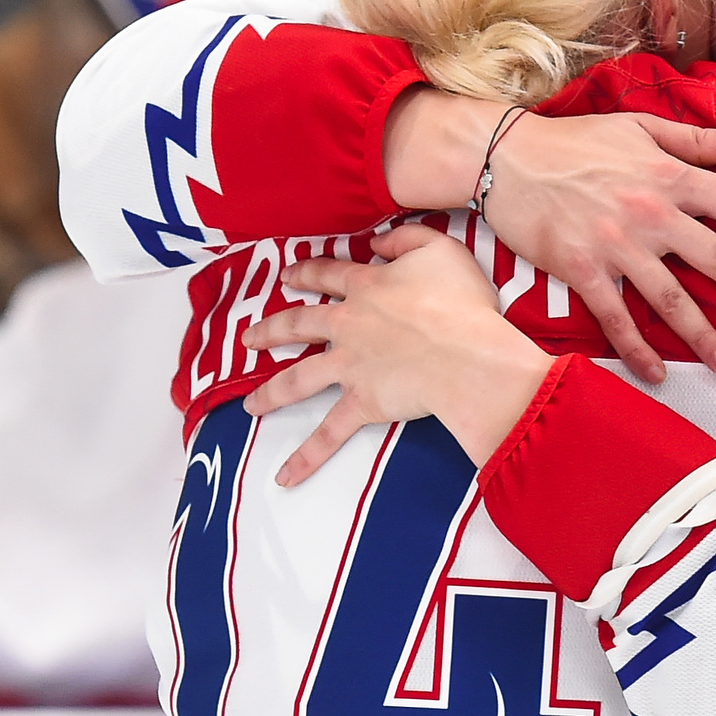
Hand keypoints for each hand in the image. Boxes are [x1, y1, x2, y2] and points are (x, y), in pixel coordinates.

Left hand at [242, 226, 551, 486]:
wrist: (467, 355)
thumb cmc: (461, 303)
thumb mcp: (439, 249)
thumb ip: (407, 239)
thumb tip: (379, 241)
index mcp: (366, 287)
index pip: (327, 275)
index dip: (306, 272)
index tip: (288, 274)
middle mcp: (347, 326)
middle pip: (297, 325)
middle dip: (271, 330)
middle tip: (249, 338)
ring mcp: (350, 367)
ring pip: (299, 380)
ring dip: (271, 393)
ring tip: (251, 406)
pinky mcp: (362, 403)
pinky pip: (329, 435)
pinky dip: (307, 457)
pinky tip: (285, 476)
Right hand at [384, 89, 715, 382]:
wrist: (506, 158)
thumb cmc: (574, 141)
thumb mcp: (640, 127)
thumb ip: (695, 140)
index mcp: (671, 177)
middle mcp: (653, 214)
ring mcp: (619, 246)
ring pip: (674, 301)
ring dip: (704, 337)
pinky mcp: (585, 271)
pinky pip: (619, 319)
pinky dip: (638, 350)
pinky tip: (657, 374)